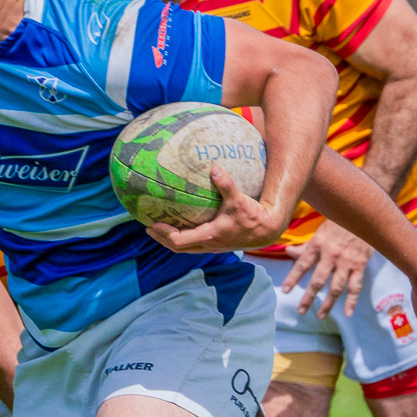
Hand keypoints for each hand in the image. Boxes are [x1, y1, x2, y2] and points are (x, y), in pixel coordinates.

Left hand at [145, 166, 288, 253]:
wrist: (267, 230)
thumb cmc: (253, 216)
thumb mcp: (238, 199)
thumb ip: (226, 184)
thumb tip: (213, 168)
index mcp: (209, 236)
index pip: (179, 240)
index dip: (164, 233)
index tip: (152, 224)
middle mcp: (208, 244)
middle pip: (178, 248)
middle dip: (162, 239)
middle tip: (149, 228)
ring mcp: (213, 246)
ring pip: (186, 248)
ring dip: (172, 240)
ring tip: (161, 230)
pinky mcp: (218, 244)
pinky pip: (195, 244)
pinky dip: (185, 238)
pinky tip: (183, 227)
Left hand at [281, 220, 373, 316]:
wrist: (364, 216)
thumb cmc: (339, 224)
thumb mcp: (320, 232)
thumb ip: (305, 246)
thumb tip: (287, 252)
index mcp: (318, 244)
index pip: (303, 264)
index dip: (293, 278)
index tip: (286, 291)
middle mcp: (331, 255)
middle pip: (318, 280)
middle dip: (309, 297)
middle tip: (301, 310)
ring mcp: (346, 261)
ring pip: (336, 287)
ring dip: (328, 303)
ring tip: (321, 315)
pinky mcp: (360, 265)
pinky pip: (355, 286)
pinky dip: (352, 301)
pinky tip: (347, 313)